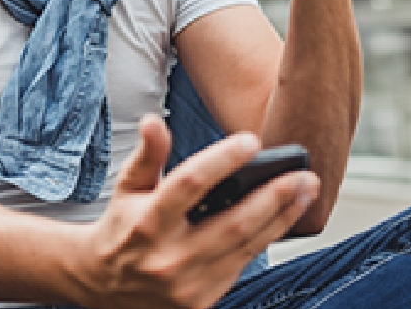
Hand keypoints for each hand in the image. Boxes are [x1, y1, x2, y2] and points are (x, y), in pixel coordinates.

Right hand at [69, 114, 318, 308]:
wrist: (104, 287)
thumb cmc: (124, 226)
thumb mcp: (128, 187)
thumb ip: (147, 154)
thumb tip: (153, 121)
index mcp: (146, 223)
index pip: (190, 185)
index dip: (222, 161)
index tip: (252, 140)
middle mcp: (168, 258)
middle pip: (233, 224)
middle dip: (274, 197)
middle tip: (304, 174)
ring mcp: (187, 285)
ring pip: (246, 247)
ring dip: (282, 218)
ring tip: (307, 191)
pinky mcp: (201, 302)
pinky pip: (241, 265)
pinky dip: (265, 239)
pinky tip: (285, 216)